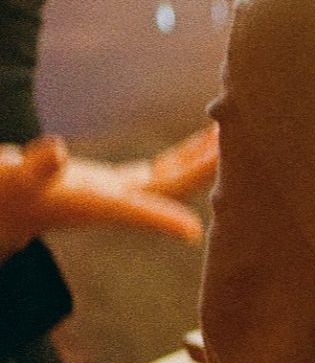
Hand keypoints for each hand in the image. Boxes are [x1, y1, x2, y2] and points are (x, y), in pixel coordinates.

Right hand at [0, 126, 218, 258]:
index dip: (164, 220)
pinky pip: (160, 171)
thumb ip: (36, 166)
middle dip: (206, 170)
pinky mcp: (109, 184)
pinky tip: (205, 137)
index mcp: (91, 204)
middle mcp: (111, 202)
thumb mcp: (14, 176)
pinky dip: (184, 155)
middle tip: (243, 140)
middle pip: (171, 190)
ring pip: (171, 179)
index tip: (194, 231)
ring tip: (235, 130)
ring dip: (203, 159)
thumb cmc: (1, 191)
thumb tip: (54, 150)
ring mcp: (114, 193)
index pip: (135, 211)